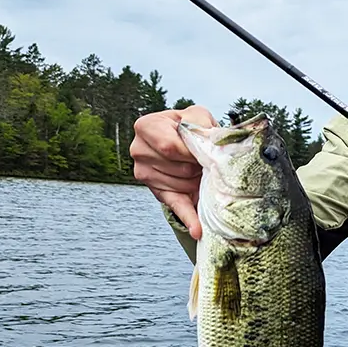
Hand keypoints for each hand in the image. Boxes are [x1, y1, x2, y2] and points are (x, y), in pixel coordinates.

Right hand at [130, 105, 215, 238]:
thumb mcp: (196, 116)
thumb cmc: (190, 128)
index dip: (191, 152)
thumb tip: (208, 144)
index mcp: (146, 126)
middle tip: (206, 161)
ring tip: (201, 170)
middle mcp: (138, 150)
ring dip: (199, 180)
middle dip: (198, 166)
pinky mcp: (157, 192)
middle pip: (177, 167)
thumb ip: (200, 124)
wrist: (184, 143)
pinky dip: (189, 219)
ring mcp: (144, 173)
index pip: (169, 147)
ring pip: (181, 184)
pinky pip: (176, 206)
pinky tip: (198, 230)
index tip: (203, 152)